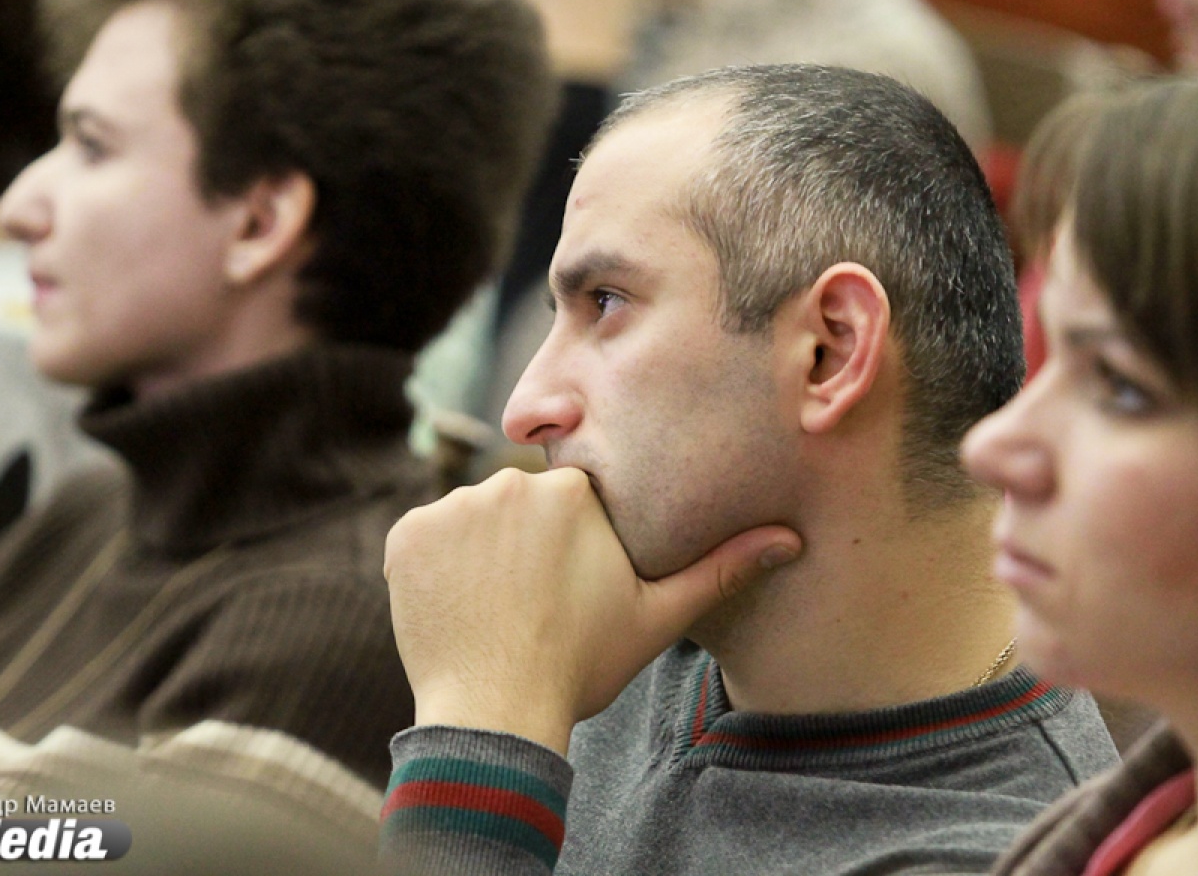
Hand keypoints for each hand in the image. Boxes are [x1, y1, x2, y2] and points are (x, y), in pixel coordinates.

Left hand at [383, 467, 801, 753]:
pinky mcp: (406, 535)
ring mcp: (450, 508)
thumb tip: (790, 539)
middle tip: (534, 601)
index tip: (570, 581)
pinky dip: (438, 565)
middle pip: (520, 501)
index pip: (571, 497)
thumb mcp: (656, 618)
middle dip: (527, 540)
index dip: (572, 540)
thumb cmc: (580, 665)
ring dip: (482, 549)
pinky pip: (427, 536)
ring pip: (473, 517)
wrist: (493, 713)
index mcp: (570, 492)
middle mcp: (506, 484)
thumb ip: (720, 570)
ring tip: (497, 606)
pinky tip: (460, 605)